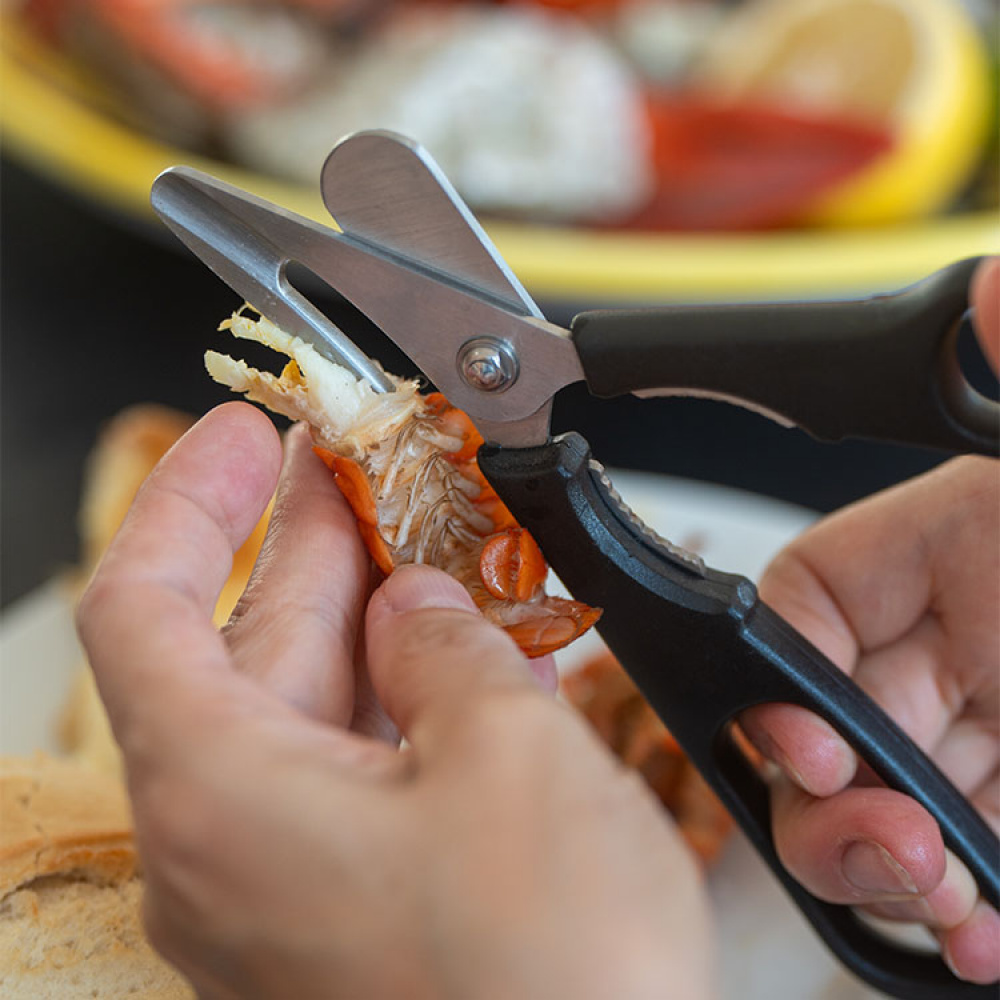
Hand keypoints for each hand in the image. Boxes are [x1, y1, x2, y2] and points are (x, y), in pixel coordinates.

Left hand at [77, 403, 712, 999]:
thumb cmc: (553, 992)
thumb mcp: (510, 757)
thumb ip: (449, 652)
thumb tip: (421, 609)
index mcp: (224, 798)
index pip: (144, 607)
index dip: (191, 503)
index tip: (243, 437)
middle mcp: (232, 851)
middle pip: (244, 648)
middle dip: (309, 545)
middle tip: (360, 467)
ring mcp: (293, 887)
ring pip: (311, 708)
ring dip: (370, 620)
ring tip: (425, 545)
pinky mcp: (356, 909)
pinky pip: (359, 770)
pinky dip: (404, 699)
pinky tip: (462, 654)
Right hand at [741, 257, 999, 983]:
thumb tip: (998, 290)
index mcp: (955, 547)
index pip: (805, 600)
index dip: (778, 673)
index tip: (813, 743)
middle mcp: (960, 644)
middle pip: (823, 721)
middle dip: (828, 800)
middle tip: (892, 843)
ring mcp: (995, 734)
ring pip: (877, 807)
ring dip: (885, 871)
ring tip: (945, 900)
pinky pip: (966, 868)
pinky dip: (960, 917)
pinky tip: (986, 936)